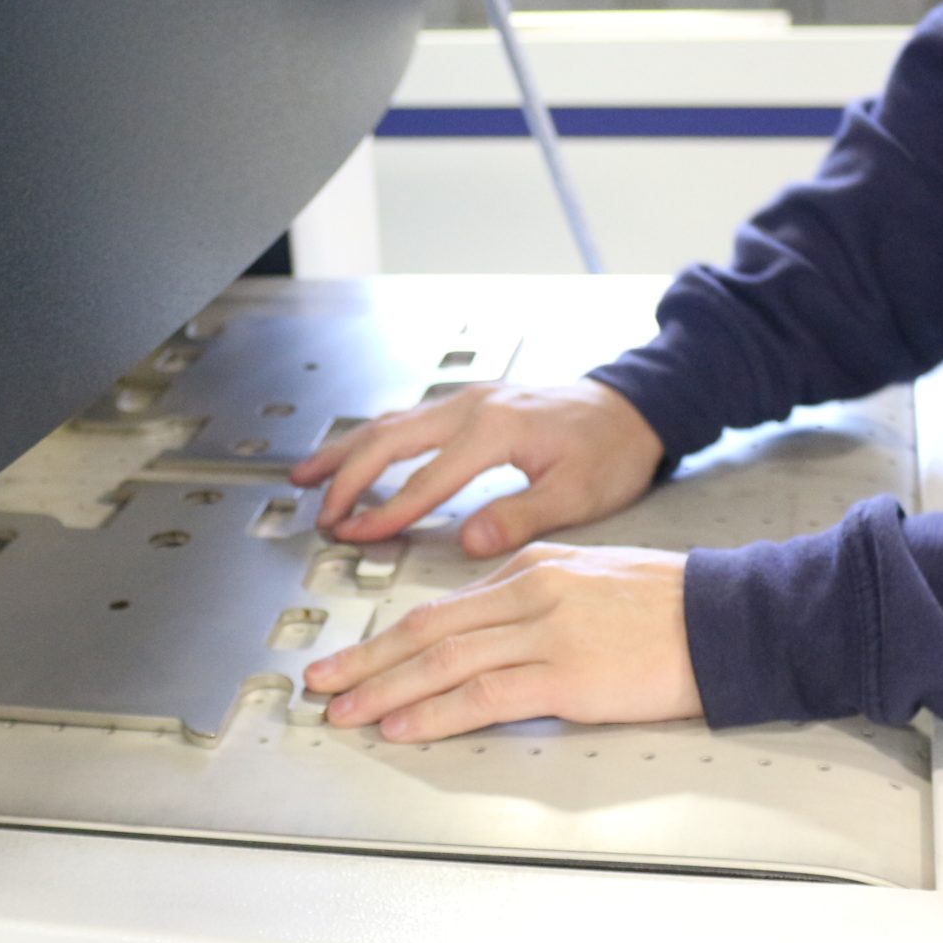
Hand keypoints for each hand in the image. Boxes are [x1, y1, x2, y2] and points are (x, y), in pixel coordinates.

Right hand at [289, 380, 665, 555]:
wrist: (635, 408)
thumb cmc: (612, 451)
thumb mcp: (578, 494)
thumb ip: (520, 516)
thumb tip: (469, 542)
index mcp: (495, 430)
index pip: (425, 481)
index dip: (385, 512)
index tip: (353, 535)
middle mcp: (473, 407)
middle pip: (389, 439)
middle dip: (346, 476)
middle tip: (318, 513)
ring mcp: (469, 399)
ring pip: (390, 422)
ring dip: (346, 450)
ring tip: (307, 477)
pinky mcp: (471, 402)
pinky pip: (408, 418)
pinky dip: (372, 438)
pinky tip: (354, 454)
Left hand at [304, 543, 699, 742]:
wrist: (731, 617)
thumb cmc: (676, 606)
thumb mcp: (596, 580)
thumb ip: (542, 599)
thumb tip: (498, 630)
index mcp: (536, 565)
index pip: (447, 607)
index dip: (394, 636)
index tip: (359, 655)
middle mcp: (529, 591)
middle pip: (427, 629)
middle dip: (366, 658)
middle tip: (321, 680)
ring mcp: (544, 632)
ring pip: (441, 661)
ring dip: (383, 688)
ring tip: (344, 709)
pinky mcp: (565, 674)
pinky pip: (480, 695)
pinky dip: (432, 711)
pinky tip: (401, 724)